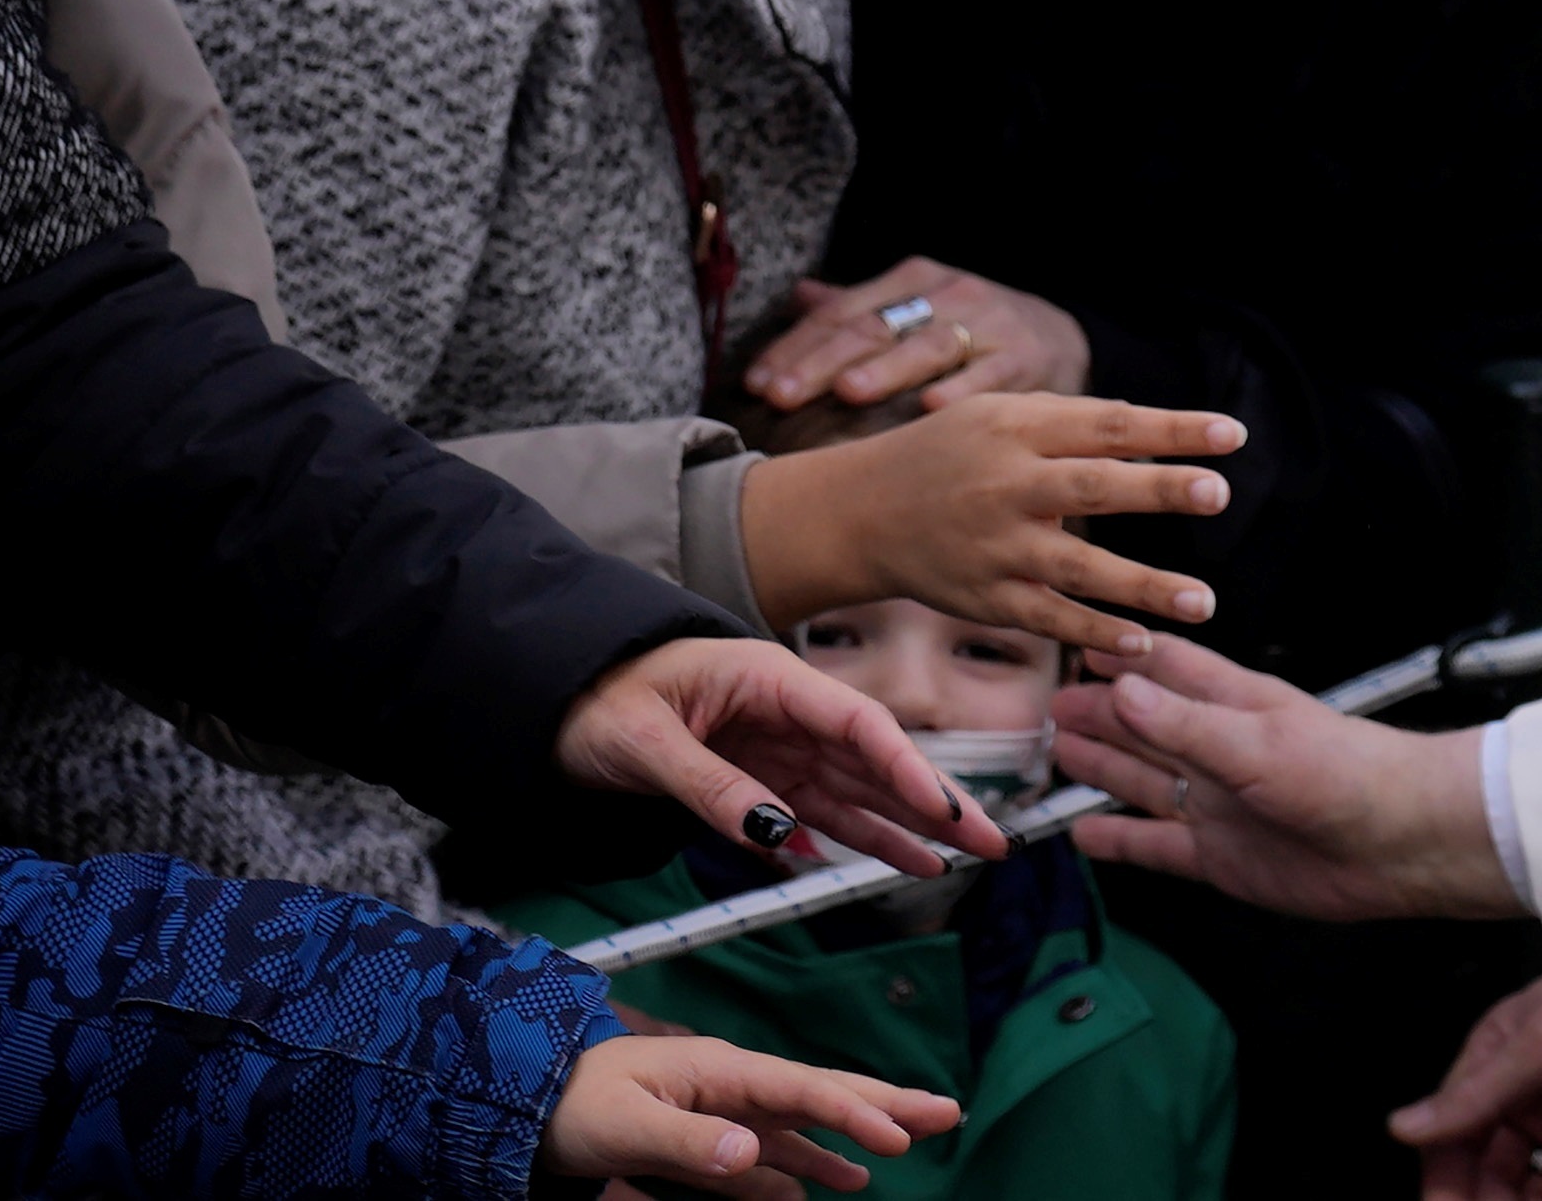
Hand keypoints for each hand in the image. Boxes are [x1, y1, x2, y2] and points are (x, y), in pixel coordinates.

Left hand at [539, 1029, 955, 1196]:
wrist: (528, 1103)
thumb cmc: (575, 1105)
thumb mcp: (628, 1124)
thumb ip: (691, 1141)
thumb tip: (755, 1154)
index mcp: (720, 1069)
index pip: (802, 1089)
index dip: (853, 1112)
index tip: (897, 1139)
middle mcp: (732, 1084)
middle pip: (821, 1092)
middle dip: (883, 1103)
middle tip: (946, 1112)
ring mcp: (724, 1111)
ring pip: (805, 1124)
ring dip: (855, 1134)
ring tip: (906, 1145)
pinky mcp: (708, 1140)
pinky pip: (771, 1155)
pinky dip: (807, 1167)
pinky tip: (833, 1184)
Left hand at [553, 634, 997, 880]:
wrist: (551, 696)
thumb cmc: (595, 697)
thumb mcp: (647, 742)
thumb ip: (713, 786)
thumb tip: (778, 832)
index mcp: (765, 677)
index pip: (854, 721)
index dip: (906, 766)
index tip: (946, 809)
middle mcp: (781, 711)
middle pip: (871, 759)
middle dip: (932, 802)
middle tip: (990, 843)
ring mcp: (772, 747)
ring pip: (852, 792)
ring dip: (904, 828)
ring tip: (958, 863)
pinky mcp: (755, 777)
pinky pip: (814, 812)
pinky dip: (852, 838)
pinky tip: (891, 863)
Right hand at [734, 392, 1244, 652]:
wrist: (861, 512)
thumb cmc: (944, 454)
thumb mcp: (995, 415)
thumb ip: (1067, 422)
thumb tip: (1146, 424)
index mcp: (1018, 428)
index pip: (1108, 425)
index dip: (1172, 430)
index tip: (1231, 434)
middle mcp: (1009, 485)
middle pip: (1094, 487)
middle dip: (1158, 489)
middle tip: (1218, 492)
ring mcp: (998, 547)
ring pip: (1081, 568)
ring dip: (1146, 585)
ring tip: (1205, 600)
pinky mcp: (987, 598)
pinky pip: (1050, 619)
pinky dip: (1095, 631)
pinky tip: (1143, 642)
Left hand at [746, 259, 1088, 411]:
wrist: (1061, 335)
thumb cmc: (971, 328)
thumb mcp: (916, 307)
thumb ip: (858, 306)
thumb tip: (797, 297)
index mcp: (909, 282)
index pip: (840, 314)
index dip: (794, 347)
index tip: (754, 383)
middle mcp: (944, 295)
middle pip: (872, 328)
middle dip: (821, 363)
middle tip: (780, 395)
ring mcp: (987, 324)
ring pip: (926, 345)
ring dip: (885, 369)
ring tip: (847, 392)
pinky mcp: (1024, 357)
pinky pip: (990, 374)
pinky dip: (961, 389)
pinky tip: (931, 406)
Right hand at [1054, 636, 1515, 923]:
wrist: (1402, 845)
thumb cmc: (1347, 775)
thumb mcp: (1257, 743)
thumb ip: (1185, 723)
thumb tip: (1119, 688)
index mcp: (1232, 705)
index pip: (1167, 670)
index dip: (1125, 658)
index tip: (1081, 643)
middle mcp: (1219, 751)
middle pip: (1145, 727)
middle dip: (1099, 714)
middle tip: (1051, 704)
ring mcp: (1218, 805)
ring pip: (1145, 782)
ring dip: (1103, 767)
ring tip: (1058, 751)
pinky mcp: (1221, 857)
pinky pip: (1158, 846)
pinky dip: (1121, 842)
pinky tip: (1086, 835)